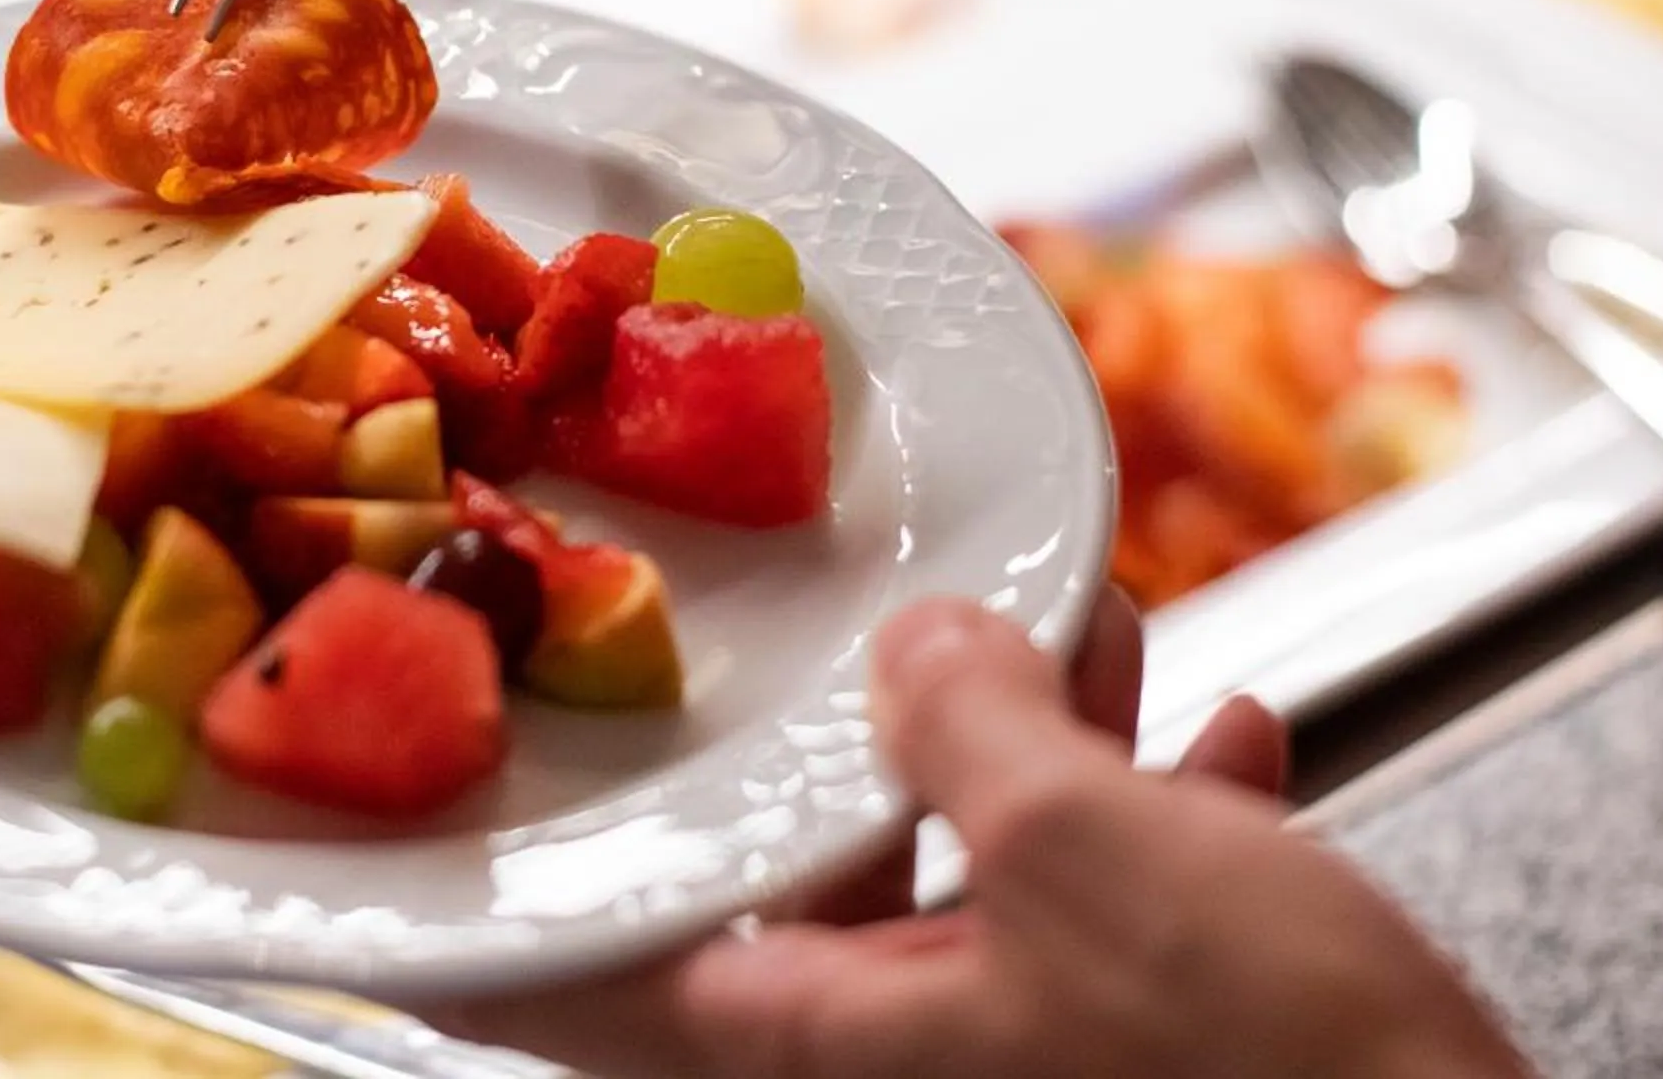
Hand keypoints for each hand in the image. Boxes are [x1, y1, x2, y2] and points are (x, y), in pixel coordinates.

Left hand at [430, 594, 1533, 1078]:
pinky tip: (1215, 731)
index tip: (393, 838)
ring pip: (966, 880)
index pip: (582, 983)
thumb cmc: (1269, 1077)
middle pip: (801, 887)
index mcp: (819, 1047)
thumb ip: (970, 724)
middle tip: (864, 629)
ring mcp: (1019, 1065)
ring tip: (1083, 631)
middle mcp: (894, 1069)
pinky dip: (1146, 816)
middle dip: (853, 739)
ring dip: (1024, 746)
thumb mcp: (1085, 848)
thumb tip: (920, 647)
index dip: (487, 908)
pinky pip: (1100, 918)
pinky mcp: (1138, 1066)